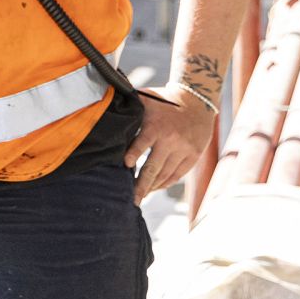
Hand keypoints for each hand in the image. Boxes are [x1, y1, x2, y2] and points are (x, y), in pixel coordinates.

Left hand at [124, 83, 217, 202]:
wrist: (197, 100)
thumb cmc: (164, 100)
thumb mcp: (146, 98)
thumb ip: (128, 105)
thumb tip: (103, 107)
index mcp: (156, 125)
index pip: (142, 143)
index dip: (133, 154)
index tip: (125, 164)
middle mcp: (171, 139)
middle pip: (153, 167)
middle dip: (141, 185)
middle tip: (131, 200)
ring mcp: (183, 149)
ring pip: (165, 175)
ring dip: (152, 187)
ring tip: (140, 196)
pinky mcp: (193, 156)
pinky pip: (177, 175)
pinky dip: (165, 183)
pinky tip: (155, 188)